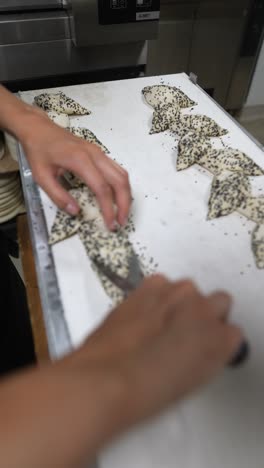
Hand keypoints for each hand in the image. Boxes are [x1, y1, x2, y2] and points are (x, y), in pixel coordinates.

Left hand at [19, 109, 130, 228]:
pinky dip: (121, 186)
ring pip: (122, 175)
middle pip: (119, 181)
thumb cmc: (39, 151)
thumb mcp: (41, 177)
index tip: (110, 224)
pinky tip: (117, 197)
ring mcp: (99, 152)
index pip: (102, 188)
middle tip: (120, 223)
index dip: (108, 208)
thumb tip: (76, 212)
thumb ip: (58, 196)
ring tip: (122, 213)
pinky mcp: (99, 153)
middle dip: (123, 204)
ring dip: (126, 195)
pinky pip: (117, 170)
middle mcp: (95, 155)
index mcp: (80, 161)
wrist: (40, 129)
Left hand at [76, 276, 242, 428]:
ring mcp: (176, 292)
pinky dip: (155, 296)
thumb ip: (209, 352)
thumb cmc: (148, 386)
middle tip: (179, 335)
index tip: (202, 343)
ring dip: (176, 302)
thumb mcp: (194, 378)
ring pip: (186, 290)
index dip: (213, 335)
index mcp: (220, 336)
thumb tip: (204, 344)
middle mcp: (202, 307)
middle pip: (213, 301)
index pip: (229, 327)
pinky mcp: (150, 285)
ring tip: (156, 328)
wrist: (108, 376)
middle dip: (198, 314)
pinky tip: (142, 318)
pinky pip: (161, 285)